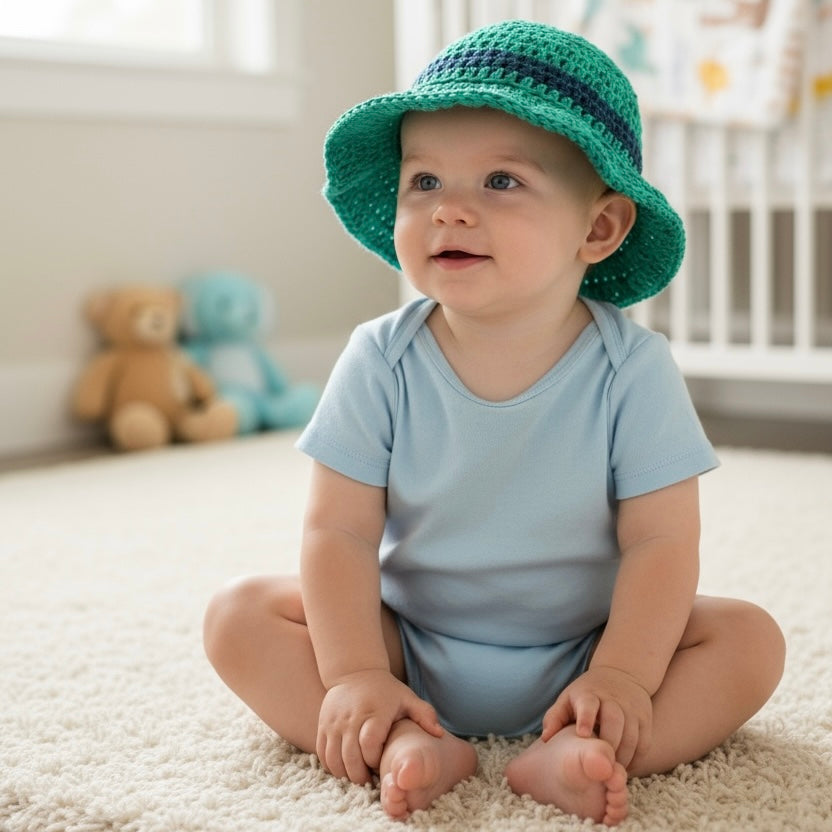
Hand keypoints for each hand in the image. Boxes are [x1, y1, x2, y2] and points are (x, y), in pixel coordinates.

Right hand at [316, 668, 442, 784]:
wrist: (355, 671)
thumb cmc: (386, 691)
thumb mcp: (407, 698)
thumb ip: (425, 715)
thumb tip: (439, 734)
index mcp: (374, 712)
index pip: (369, 745)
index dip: (375, 761)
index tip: (382, 766)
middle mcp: (351, 718)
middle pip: (350, 758)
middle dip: (360, 776)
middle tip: (370, 780)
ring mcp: (334, 722)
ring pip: (334, 760)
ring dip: (346, 774)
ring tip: (358, 775)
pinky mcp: (323, 725)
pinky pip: (323, 754)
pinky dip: (332, 766)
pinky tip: (345, 767)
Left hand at [541, 665, 652, 768]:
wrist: (621, 674)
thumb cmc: (587, 694)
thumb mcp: (568, 699)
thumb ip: (555, 717)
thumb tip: (545, 739)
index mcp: (589, 694)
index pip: (588, 704)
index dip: (586, 718)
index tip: (582, 734)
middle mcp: (613, 699)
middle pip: (614, 721)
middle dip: (608, 744)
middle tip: (599, 765)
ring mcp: (632, 709)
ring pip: (631, 736)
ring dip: (622, 757)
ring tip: (610, 772)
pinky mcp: (645, 719)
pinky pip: (643, 743)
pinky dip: (635, 759)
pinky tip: (623, 767)